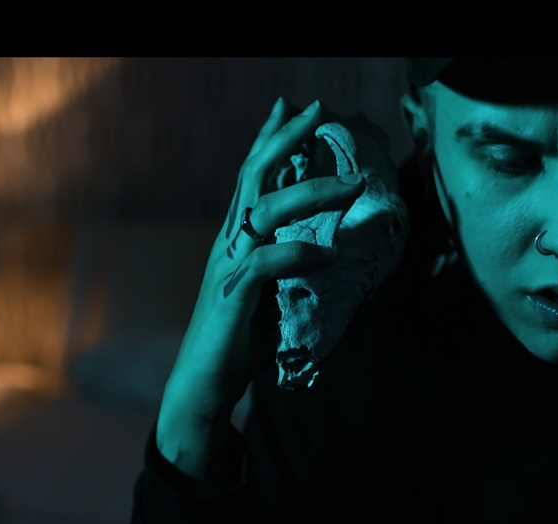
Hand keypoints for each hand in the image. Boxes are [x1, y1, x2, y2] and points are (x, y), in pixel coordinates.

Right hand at [157, 98, 367, 480]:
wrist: (205, 383)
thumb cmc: (240, 340)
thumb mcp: (271, 293)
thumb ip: (291, 267)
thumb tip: (329, 250)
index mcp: (235, 238)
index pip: (251, 177)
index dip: (269, 139)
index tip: (289, 106)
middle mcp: (229, 241)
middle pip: (254, 176)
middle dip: (286, 139)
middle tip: (316, 109)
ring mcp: (229, 265)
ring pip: (265, 210)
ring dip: (311, 193)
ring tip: (352, 184)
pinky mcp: (235, 294)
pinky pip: (268, 262)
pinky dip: (300, 255)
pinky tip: (330, 256)